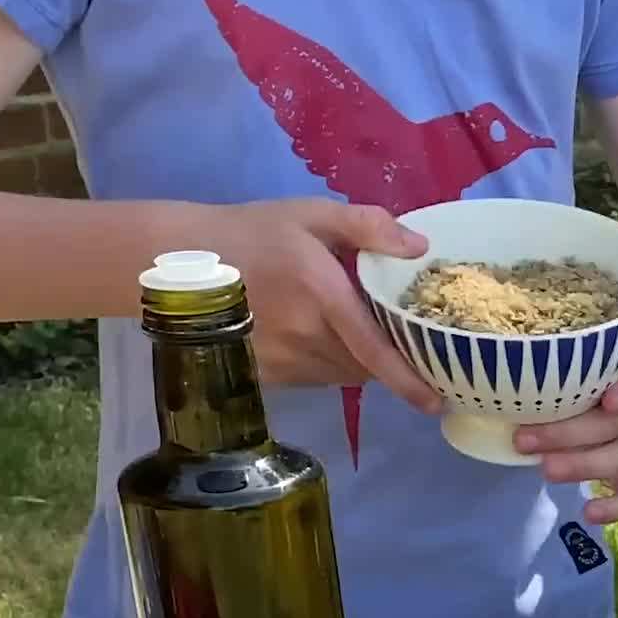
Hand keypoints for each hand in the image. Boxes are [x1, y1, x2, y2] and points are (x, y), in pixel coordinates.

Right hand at [199, 198, 440, 412]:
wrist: (182, 261)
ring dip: (357, 363)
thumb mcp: (311, 215)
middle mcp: (304, 336)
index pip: (373, 349)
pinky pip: (314, 379)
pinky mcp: (265, 375)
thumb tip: (420, 247)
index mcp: (322, 296)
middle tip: (396, 338)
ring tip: (355, 333)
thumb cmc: (252, 232)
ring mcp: (281, 361)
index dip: (406, 380)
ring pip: (340, 376)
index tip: (434, 402)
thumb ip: (369, 227)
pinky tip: (317, 338)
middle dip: (385, 359)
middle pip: (364, 367)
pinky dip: (328, 365)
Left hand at [513, 361, 617, 523]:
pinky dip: (614, 508)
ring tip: (545, 470)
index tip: (608, 399)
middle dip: (567, 434)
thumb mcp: (611, 359)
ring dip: (580, 466)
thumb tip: (516, 362)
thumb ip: (580, 362)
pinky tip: (589, 513)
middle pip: (614, 425)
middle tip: (523, 439)